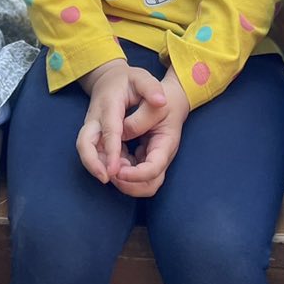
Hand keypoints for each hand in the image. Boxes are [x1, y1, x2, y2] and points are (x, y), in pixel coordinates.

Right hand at [76, 61, 166, 184]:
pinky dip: (103, 165)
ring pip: (87, 151)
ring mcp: (93, 128)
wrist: (108, 79)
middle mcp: (96, 118)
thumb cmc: (128, 80)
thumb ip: (151, 87)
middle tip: (106, 178)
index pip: (109, 130)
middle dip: (92, 163)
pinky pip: (94, 153)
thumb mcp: (142, 77)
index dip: (111, 150)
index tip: (114, 169)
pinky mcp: (95, 136)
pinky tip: (119, 174)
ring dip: (97, 167)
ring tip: (114, 180)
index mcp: (109, 104)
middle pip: (85, 143)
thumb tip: (161, 101)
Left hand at [111, 70, 190, 198]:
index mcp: (166, 144)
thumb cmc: (165, 99)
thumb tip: (119, 137)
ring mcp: (152, 159)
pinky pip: (131, 171)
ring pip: (139, 184)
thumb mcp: (153, 103)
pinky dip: (120, 169)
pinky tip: (112, 157)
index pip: (153, 170)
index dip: (135, 175)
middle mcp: (160, 157)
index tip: (118, 170)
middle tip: (111, 171)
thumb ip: (137, 121)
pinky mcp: (143, 156)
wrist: (172, 98)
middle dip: (128, 185)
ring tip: (110, 163)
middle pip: (148, 186)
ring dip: (122, 179)